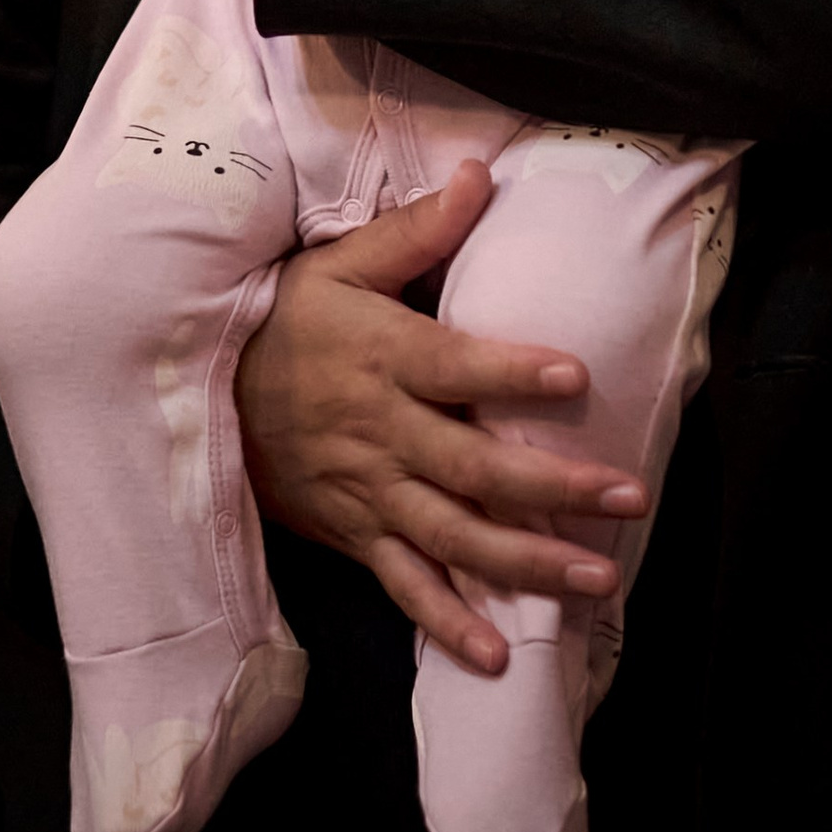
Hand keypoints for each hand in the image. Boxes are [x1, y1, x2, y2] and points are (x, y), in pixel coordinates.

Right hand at [232, 159, 647, 671]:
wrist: (202, 396)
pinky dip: (447, 623)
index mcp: (381, 359)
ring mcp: (368, 494)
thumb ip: (414, 231)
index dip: (512, 374)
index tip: (577, 378)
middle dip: (554, 487)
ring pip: (453, 536)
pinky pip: (403, 585)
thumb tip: (481, 176)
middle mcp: (380, 433)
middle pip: (471, 467)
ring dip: (526, 562)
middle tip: (629, 497)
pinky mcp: (354, 535)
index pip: (455, 366)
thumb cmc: (284, 322)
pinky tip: (497, 655)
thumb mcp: (336, 264)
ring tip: (596, 578)